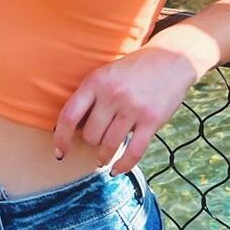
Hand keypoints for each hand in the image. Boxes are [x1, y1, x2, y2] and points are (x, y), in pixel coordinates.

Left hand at [51, 46, 197, 176]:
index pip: (70, 115)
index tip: (59, 152)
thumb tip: (71, 128)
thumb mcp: (106, 74)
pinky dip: (123, 165)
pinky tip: (117, 169)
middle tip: (95, 143)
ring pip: (109, 145)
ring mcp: (132, 108)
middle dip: (90, 143)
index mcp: (95, 81)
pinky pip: (133, 152)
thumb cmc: (132, 70)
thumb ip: (91, 96)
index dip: (61, 137)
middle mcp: (112, 94)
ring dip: (103, 156)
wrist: (170, 60)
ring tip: (102, 159)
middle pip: (90, 134)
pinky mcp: (151, 120)